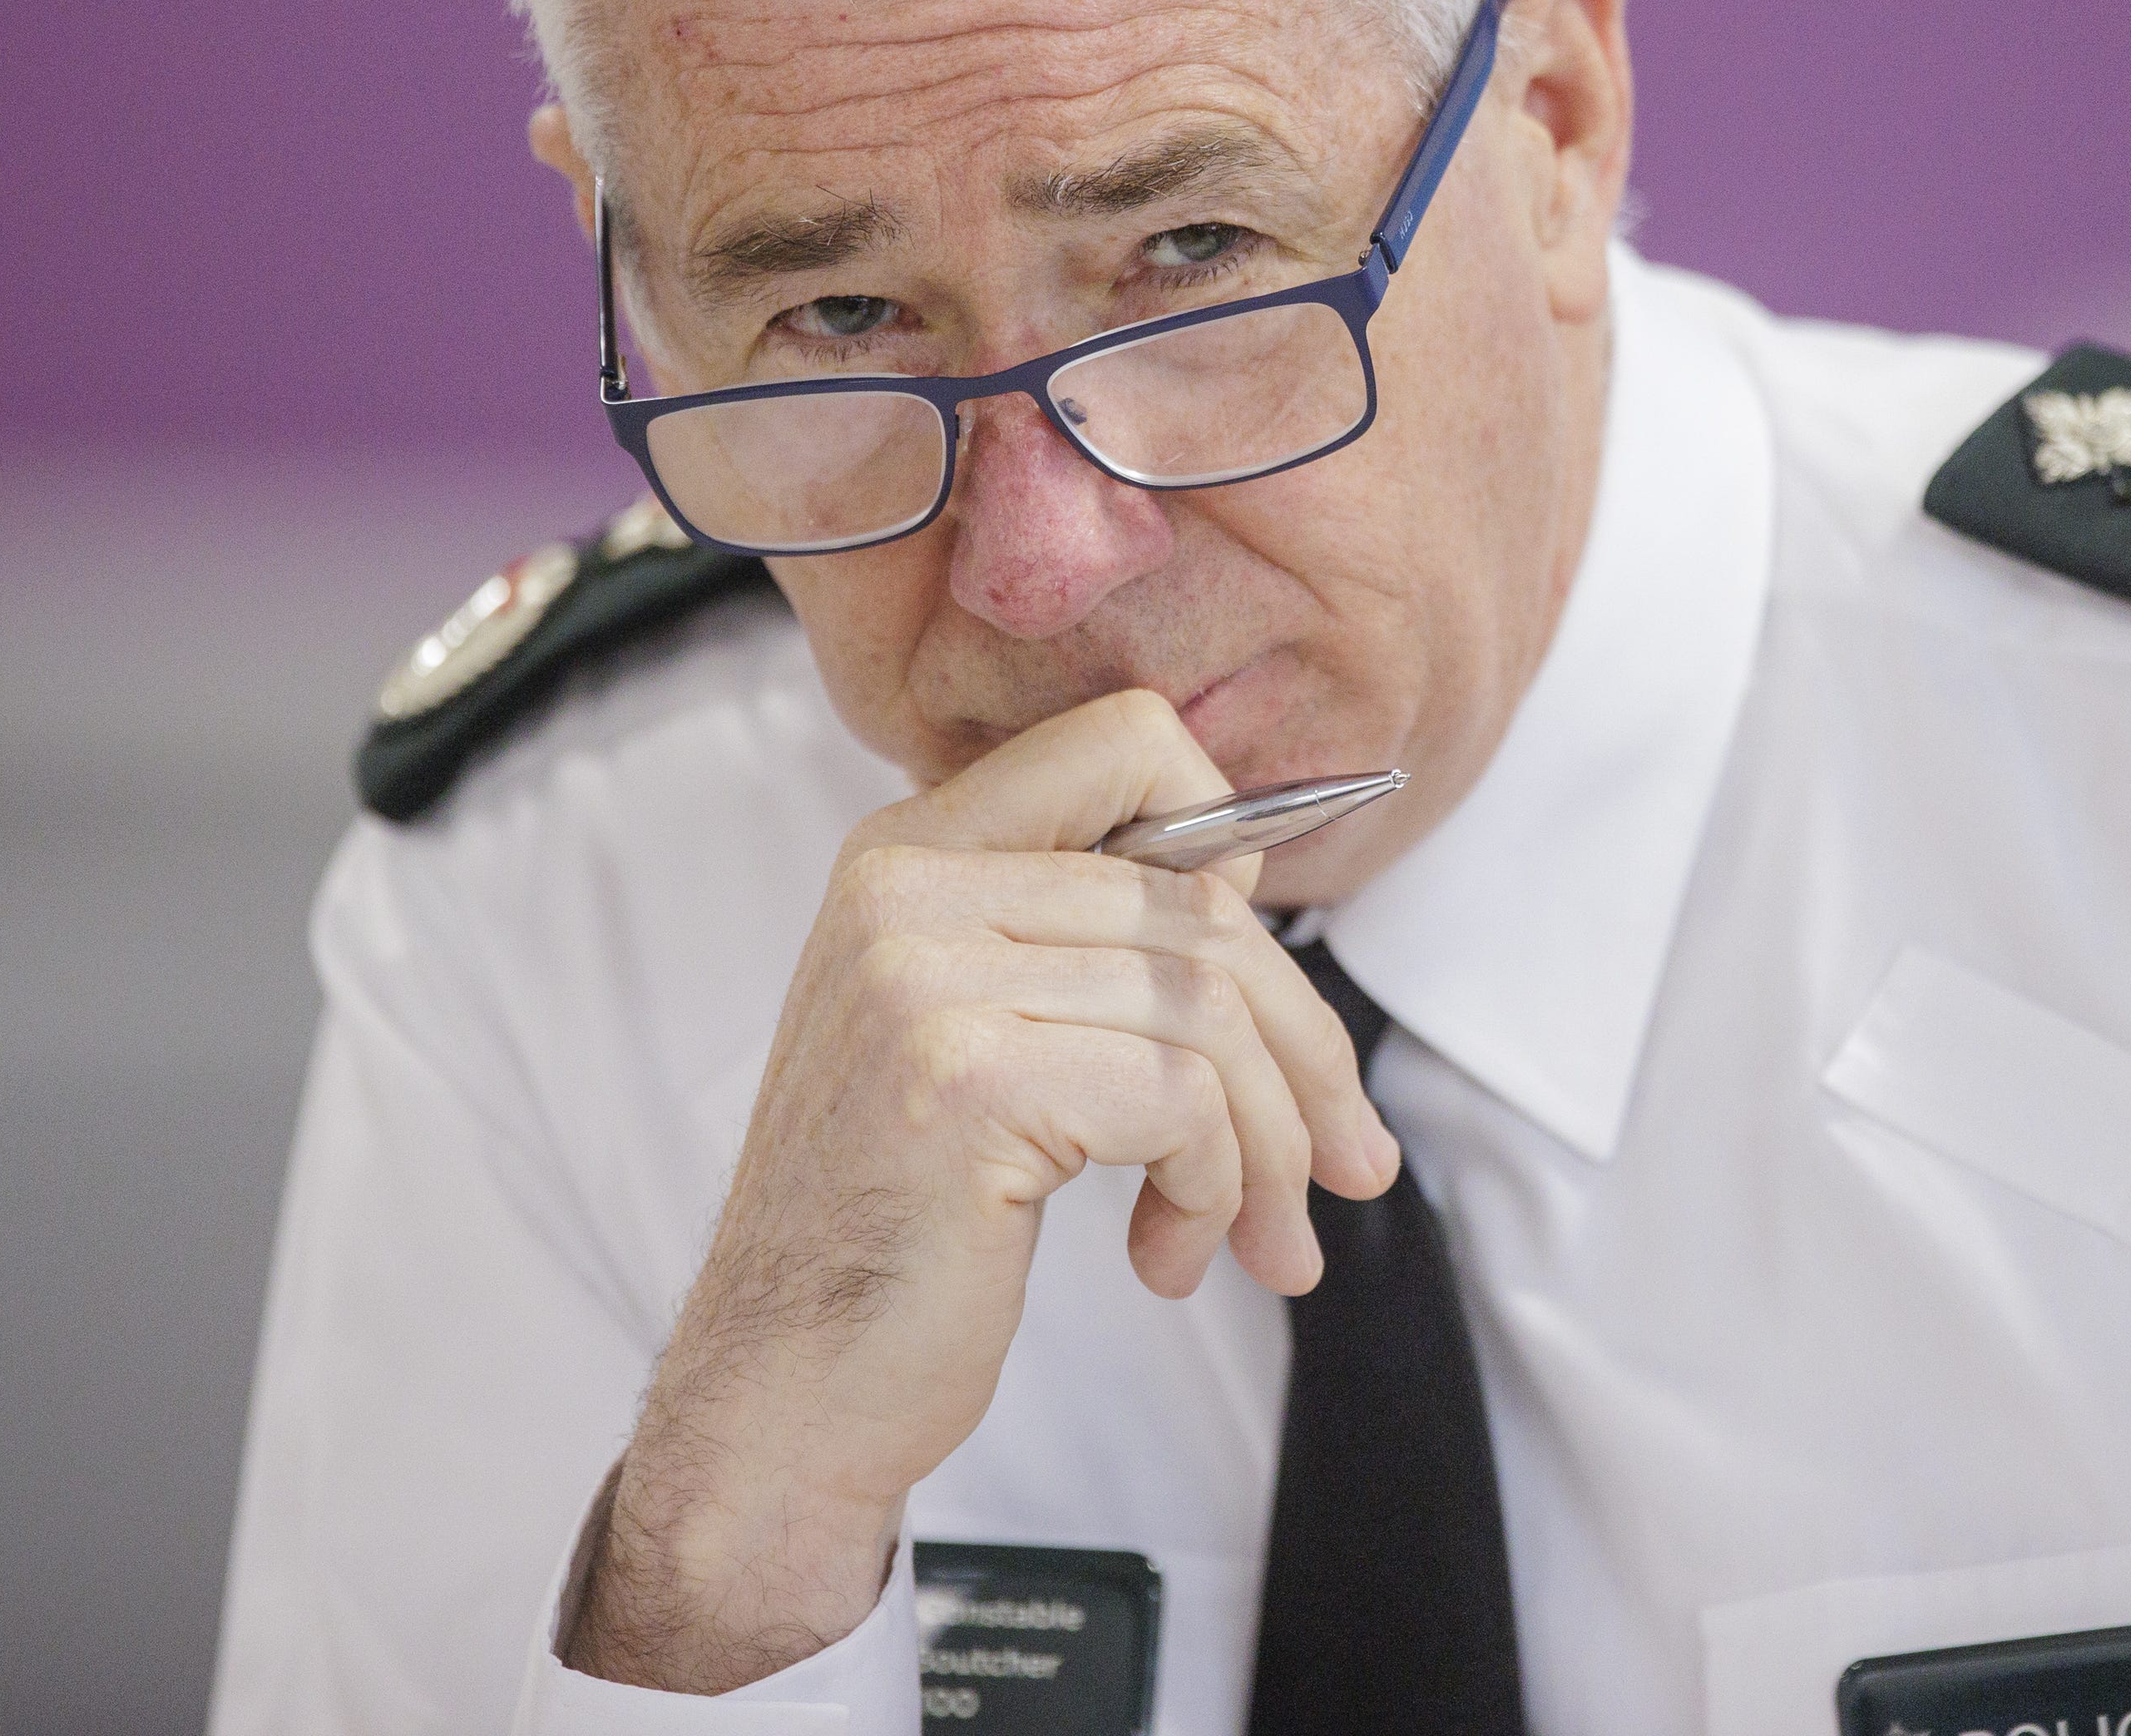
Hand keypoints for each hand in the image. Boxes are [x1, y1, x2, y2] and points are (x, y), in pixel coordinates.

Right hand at [565, 689, 1401, 1691]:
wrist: (782, 1391)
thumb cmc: (900, 1226)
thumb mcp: (978, 1038)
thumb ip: (1082, 940)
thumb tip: (1260, 869)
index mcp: (909, 852)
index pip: (1129, 739)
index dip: (1227, 842)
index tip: (1253, 973)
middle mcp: (905, 886)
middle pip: (1203, 907)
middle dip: (1302, 1051)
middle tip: (1348, 1165)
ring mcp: (924, 977)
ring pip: (1209, 1011)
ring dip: (1267, 1148)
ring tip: (1253, 1240)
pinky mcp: (964, 1079)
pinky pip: (1183, 1099)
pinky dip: (1213, 1188)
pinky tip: (1168, 1255)